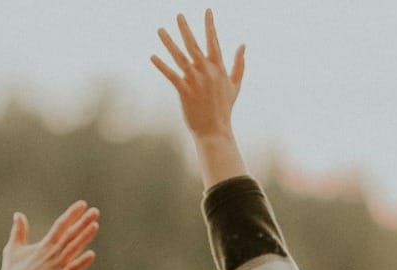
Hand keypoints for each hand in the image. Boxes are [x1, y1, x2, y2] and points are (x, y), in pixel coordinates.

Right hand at [0, 200, 99, 269]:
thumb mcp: (13, 248)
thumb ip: (18, 231)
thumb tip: (18, 214)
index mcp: (44, 245)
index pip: (60, 225)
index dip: (72, 214)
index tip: (82, 204)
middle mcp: (52, 253)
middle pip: (70, 234)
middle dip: (83, 222)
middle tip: (95, 211)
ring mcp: (57, 266)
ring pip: (74, 248)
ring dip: (85, 236)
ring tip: (95, 225)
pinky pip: (73, 269)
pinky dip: (82, 262)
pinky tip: (91, 254)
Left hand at [152, 10, 244, 140]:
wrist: (215, 130)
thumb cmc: (224, 108)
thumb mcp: (235, 84)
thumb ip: (239, 64)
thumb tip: (242, 45)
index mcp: (219, 68)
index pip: (213, 41)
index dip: (210, 25)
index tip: (208, 10)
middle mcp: (206, 71)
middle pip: (193, 45)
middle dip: (186, 29)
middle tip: (179, 14)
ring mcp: (195, 81)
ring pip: (180, 57)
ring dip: (169, 42)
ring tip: (160, 29)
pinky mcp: (184, 91)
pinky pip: (171, 75)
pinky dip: (162, 65)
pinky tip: (153, 56)